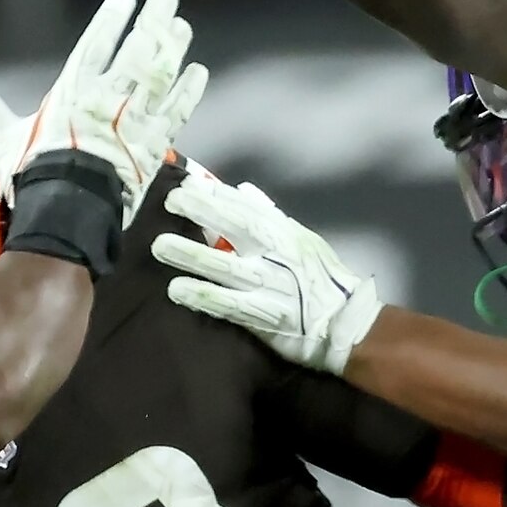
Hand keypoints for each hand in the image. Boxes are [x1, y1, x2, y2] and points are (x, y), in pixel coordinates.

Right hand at [19, 0, 205, 193]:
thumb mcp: (4, 139)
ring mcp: (135, 120)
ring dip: (173, 48)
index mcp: (73, 92)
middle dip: (152, 23)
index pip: (96, 45)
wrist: (68, 212)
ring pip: (160, 75)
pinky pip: (177, 113)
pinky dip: (188, 92)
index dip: (111, 19)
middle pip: (136, 51)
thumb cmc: (34, 174)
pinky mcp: (155, 145)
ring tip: (181, 26)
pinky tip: (198, 72)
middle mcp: (108, 98)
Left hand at [152, 165, 381, 374]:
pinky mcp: (263, 316)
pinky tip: (177, 290)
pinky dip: (203, 296)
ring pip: (224, 266)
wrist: (346, 325)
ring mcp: (269, 285)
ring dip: (191, 254)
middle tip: (171, 201)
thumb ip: (270, 216)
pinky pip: (228, 304)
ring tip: (160, 246)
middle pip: (235, 227)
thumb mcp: (302, 240)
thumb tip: (242, 190)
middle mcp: (275, 254)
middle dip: (203, 211)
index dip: (216, 193)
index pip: (246, 206)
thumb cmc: (321, 280)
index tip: (188, 181)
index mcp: (283, 233)